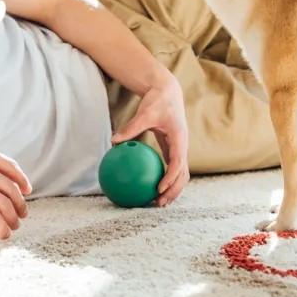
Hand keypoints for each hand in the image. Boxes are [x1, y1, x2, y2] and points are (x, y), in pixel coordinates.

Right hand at [0, 141, 31, 239]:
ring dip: (12, 218)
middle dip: (19, 204)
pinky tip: (3, 235)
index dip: (22, 180)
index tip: (27, 190)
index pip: (10, 167)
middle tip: (22, 215)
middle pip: (11, 188)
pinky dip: (2, 228)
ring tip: (13, 226)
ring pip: (5, 205)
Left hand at [112, 71, 189, 205]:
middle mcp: (183, 146)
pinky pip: (171, 167)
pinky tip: (150, 187)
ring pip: (180, 174)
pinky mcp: (174, 149)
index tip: (159, 189)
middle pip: (183, 175)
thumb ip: (131, 127)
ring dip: (172, 190)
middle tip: (158, 203)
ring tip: (157, 202)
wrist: (168, 92)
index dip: (170, 178)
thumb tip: (113, 141)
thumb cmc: (157, 101)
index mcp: (180, 139)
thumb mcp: (144, 113)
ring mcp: (180, 149)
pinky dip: (165, 179)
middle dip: (173, 191)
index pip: (177, 163)